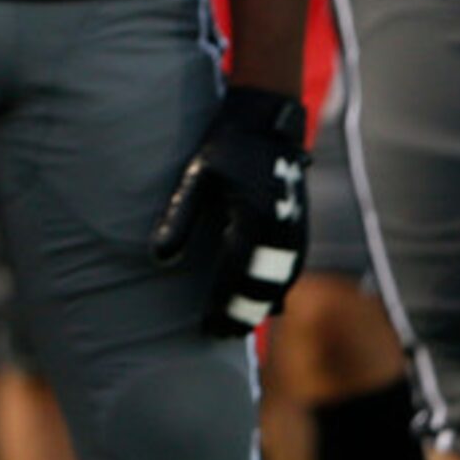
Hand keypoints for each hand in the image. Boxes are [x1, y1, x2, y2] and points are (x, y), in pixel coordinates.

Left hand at [151, 86, 308, 335]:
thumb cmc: (225, 149)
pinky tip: (268, 305)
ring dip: (261, 306)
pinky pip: (291, 269)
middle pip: (262, 288)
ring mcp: (296, 232)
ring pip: (281, 283)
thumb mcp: (196, 177)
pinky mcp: (301, 228)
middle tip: (219, 334)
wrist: (266, 124)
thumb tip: (158, 258)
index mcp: (254, 220)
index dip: (222, 305)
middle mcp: (280, 232)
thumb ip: (178, 217)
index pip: (236, 276)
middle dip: (242, 315)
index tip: (205, 327)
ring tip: (238, 326)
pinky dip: (278, 289)